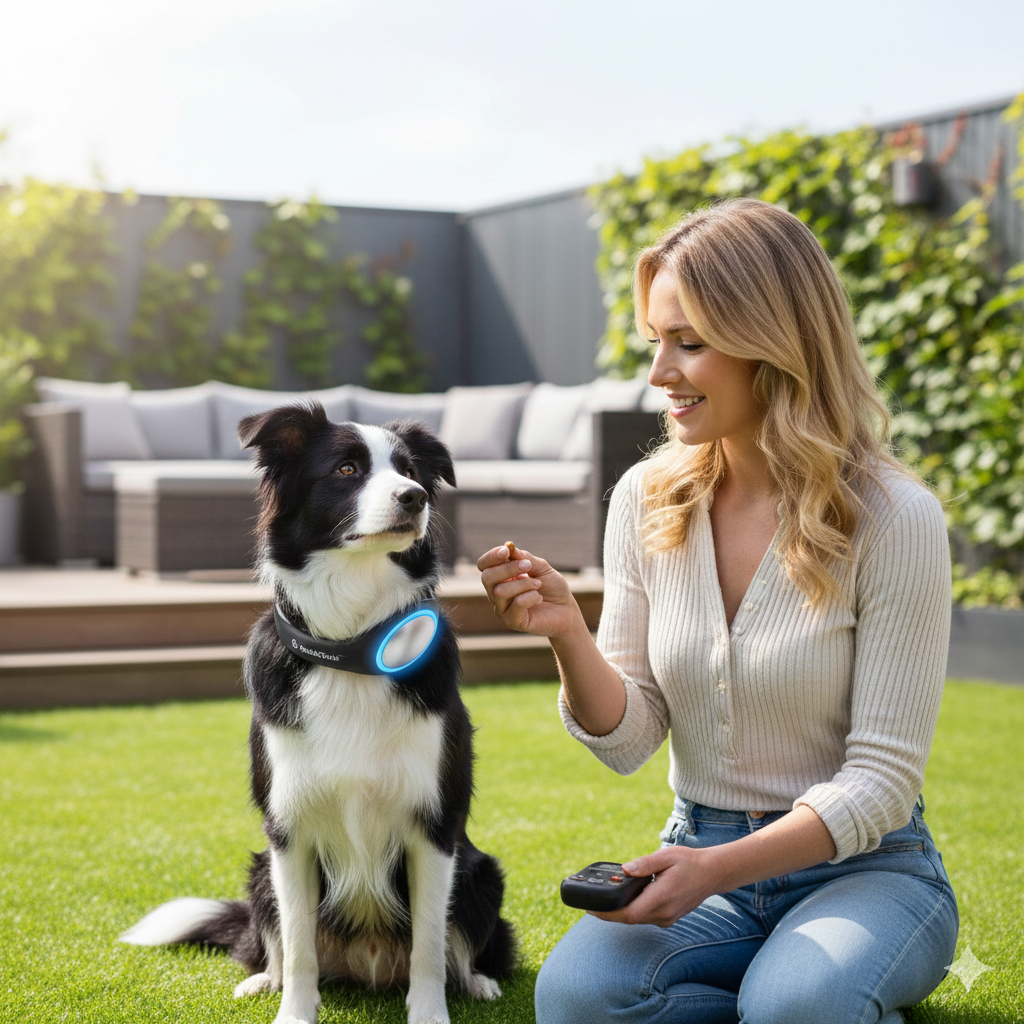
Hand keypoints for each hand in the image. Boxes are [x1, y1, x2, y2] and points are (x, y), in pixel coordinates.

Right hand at [476, 543, 579, 638]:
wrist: (566, 610)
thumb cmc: (552, 587)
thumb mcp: (542, 567)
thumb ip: (526, 558)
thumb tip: (511, 550)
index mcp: (501, 577)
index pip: (484, 565)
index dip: (491, 557)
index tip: (506, 550)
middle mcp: (496, 592)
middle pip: (487, 577)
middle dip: (508, 568)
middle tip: (528, 566)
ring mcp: (503, 608)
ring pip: (500, 591)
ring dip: (523, 583)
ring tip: (538, 585)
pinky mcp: (512, 621)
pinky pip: (516, 604)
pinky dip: (531, 596)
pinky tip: (539, 598)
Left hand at [587, 846, 717, 927]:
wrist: (712, 873)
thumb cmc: (689, 862)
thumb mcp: (665, 856)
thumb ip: (644, 864)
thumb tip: (625, 870)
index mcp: (661, 898)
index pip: (629, 914)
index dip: (607, 914)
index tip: (591, 909)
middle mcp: (664, 913)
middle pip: (630, 919)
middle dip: (609, 913)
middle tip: (591, 904)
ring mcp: (667, 918)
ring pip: (637, 919)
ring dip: (621, 912)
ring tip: (604, 900)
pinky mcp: (669, 917)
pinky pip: (645, 917)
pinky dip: (633, 910)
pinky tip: (625, 899)